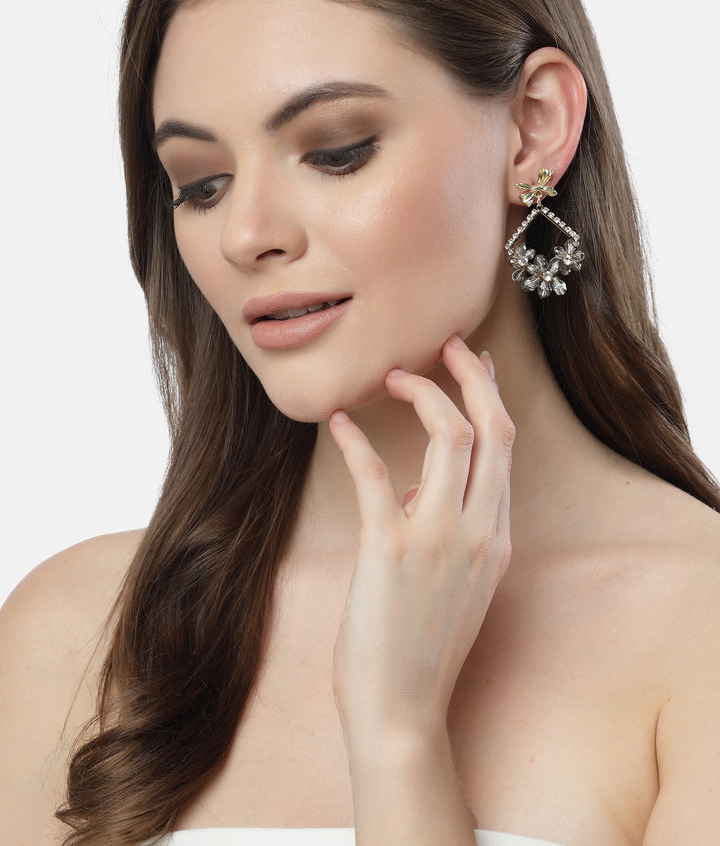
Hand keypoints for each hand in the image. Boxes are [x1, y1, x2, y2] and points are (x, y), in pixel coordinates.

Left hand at [328, 336, 513, 752]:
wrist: (403, 712)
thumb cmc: (421, 649)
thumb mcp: (455, 585)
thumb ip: (447, 531)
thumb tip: (414, 487)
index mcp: (497, 537)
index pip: (505, 449)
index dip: (489, 397)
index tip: (474, 367)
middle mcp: (479, 531)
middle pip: (492, 429)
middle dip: (473, 376)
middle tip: (448, 345)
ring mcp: (438, 538)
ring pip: (451, 436)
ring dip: (422, 394)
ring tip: (392, 376)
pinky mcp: (390, 549)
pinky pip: (375, 473)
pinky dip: (355, 439)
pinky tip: (337, 422)